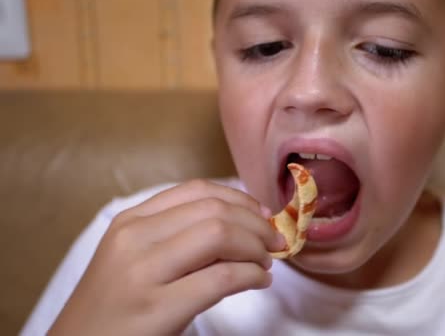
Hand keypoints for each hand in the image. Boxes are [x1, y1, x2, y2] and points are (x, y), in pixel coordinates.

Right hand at [48, 180, 284, 335]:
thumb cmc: (113, 306)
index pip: (197, 191)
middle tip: (273, 241)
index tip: (261, 214)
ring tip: (266, 262)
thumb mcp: (134, 258)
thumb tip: (241, 225)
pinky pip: (221, 278)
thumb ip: (176, 236)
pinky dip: (251, 275)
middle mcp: (134, 239)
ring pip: (219, 236)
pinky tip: (258, 281)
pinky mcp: (157, 309)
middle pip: (213, 210)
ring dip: (256, 246)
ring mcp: (143, 273)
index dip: (239, 198)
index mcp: (130, 221)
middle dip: (256, 223)